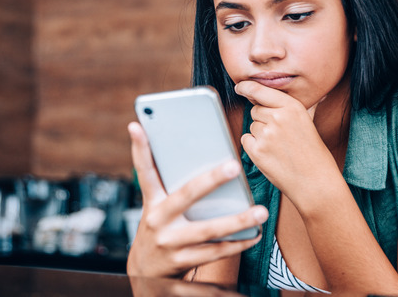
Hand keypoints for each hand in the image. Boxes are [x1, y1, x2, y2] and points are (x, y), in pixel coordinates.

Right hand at [126, 121, 267, 277]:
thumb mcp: (156, 207)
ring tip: (260, 212)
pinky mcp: (183, 262)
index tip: (137, 125)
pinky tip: (254, 234)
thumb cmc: (159, 230)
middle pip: (185, 195)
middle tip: (234, 166)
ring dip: (237, 221)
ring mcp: (170, 242)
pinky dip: (237, 243)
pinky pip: (216, 252)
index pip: (144, 171)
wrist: (145, 273)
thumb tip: (196, 156)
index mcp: (151, 202)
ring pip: (208, 230)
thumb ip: (171, 185)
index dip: (140, 148)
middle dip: (211, 180)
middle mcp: (157, 220)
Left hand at [234, 81, 339, 207]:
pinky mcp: (257, 151)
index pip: (260, 90)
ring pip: (252, 126)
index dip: (247, 87)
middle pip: (255, 110)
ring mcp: (266, 134)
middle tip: (280, 135)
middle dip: (263, 120)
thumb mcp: (305, 121)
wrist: (316, 181)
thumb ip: (286, 108)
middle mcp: (278, 117)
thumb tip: (265, 96)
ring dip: (260, 135)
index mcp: (292, 107)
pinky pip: (246, 140)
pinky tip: (270, 154)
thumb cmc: (313, 153)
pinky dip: (254, 147)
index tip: (240, 87)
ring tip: (279, 147)